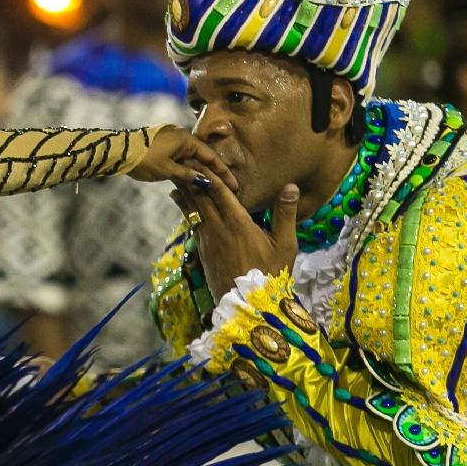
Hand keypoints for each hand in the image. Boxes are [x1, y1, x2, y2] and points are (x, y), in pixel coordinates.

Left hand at [128, 126, 238, 194]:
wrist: (117, 150)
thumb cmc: (144, 160)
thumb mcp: (168, 171)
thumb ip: (188, 176)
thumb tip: (205, 181)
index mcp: (185, 139)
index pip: (210, 156)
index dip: (223, 172)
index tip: (234, 185)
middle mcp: (180, 134)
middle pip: (201, 155)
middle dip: (213, 172)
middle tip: (226, 187)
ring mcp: (170, 137)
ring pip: (190, 156)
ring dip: (198, 170)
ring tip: (211, 186)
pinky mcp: (161, 142)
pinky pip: (179, 155)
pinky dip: (185, 166)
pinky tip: (190, 178)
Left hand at [172, 169, 298, 299]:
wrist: (249, 306)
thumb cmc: (272, 274)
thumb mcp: (285, 244)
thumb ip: (285, 214)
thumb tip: (291, 186)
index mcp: (238, 223)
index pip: (220, 192)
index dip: (210, 174)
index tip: (201, 159)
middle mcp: (218, 229)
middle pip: (201, 198)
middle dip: (192, 179)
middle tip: (181, 161)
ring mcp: (207, 241)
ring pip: (192, 211)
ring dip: (185, 193)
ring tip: (175, 178)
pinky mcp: (202, 252)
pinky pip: (192, 225)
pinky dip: (186, 211)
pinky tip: (182, 204)